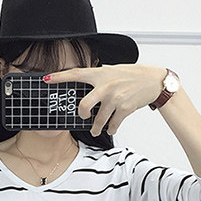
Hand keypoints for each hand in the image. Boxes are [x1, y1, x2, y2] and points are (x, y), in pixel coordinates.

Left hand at [45, 64, 165, 135]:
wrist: (153, 81)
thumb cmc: (132, 75)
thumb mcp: (112, 71)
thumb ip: (98, 78)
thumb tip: (85, 86)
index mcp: (100, 74)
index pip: (75, 74)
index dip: (59, 77)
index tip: (46, 79)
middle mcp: (105, 86)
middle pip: (84, 106)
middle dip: (82, 115)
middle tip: (83, 117)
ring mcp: (115, 98)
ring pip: (99, 120)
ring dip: (96, 128)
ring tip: (96, 130)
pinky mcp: (124, 108)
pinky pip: (113, 124)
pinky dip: (112, 128)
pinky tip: (112, 128)